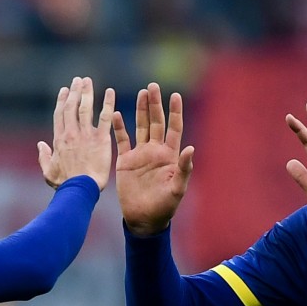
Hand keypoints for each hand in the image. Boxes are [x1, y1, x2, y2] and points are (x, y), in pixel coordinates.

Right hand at [37, 76, 114, 190]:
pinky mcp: (101, 139)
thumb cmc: (64, 184)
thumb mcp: (48, 172)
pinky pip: (105, 117)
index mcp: (59, 139)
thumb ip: (43, 157)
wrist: (79, 189)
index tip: (64, 90)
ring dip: (86, 93)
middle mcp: (71, 133)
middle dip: (74, 92)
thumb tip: (40, 144)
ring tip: (87, 81)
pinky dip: (108, 103)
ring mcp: (86, 135)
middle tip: (78, 80)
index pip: (60, 115)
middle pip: (72, 107)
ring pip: (85, 108)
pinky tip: (110, 92)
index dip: (62, 101)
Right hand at [114, 82, 193, 236]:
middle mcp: (155, 151)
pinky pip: (122, 141)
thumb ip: (184, 168)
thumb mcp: (177, 188)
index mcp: (170, 155)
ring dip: (140, 111)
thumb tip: (191, 148)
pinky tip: (116, 115)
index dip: (174, 112)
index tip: (175, 95)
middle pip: (156, 122)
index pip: (174, 128)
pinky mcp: (126, 162)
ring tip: (141, 93)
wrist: (144, 219)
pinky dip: (118, 128)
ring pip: (140, 127)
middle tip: (153, 86)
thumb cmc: (165, 207)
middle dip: (155, 104)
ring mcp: (140, 155)